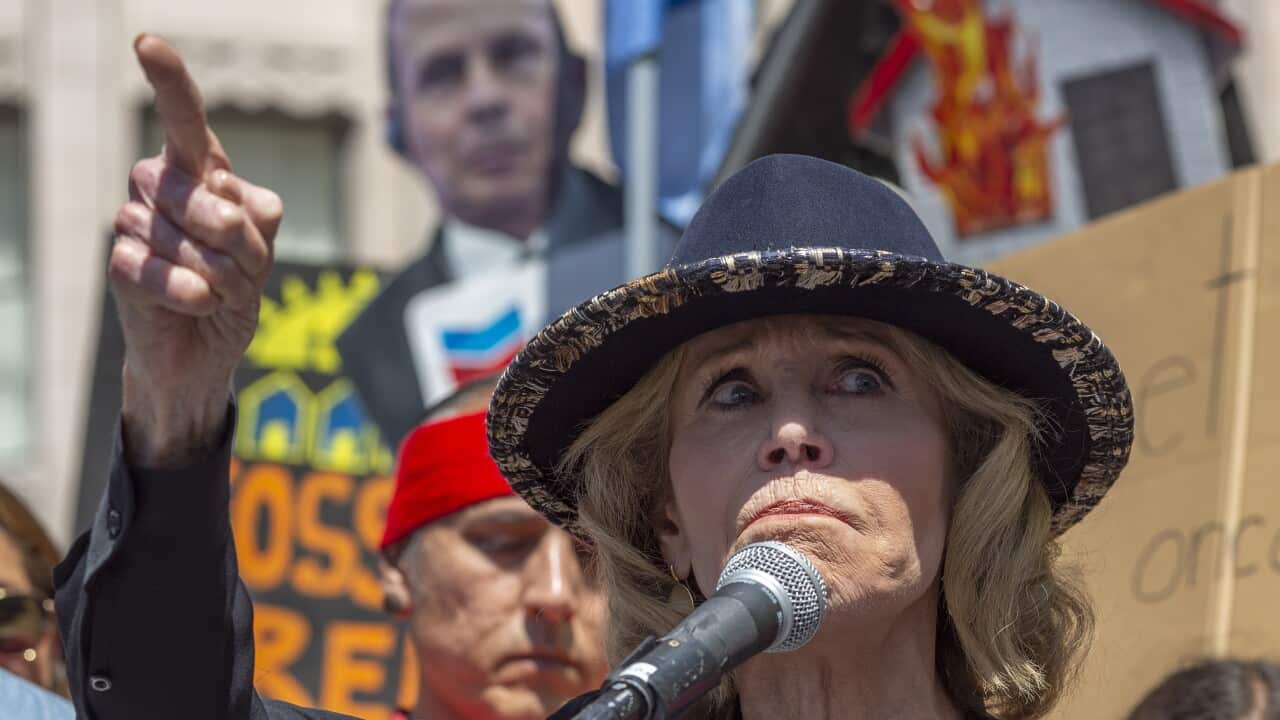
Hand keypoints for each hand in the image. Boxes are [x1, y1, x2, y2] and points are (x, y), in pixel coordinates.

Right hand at [110, 35, 282, 467]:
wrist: (207, 352)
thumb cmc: (236, 290)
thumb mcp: (262, 252)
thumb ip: (255, 220)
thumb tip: (227, 210)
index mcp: (200, 172)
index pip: (185, 120)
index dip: (170, 83)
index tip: (148, 45)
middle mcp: (159, 187)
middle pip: (203, 194)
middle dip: (239, 243)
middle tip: (242, 271)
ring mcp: (134, 224)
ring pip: (186, 238)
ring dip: (221, 276)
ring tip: (217, 291)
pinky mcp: (120, 264)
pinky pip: (158, 270)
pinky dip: (190, 294)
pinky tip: (196, 305)